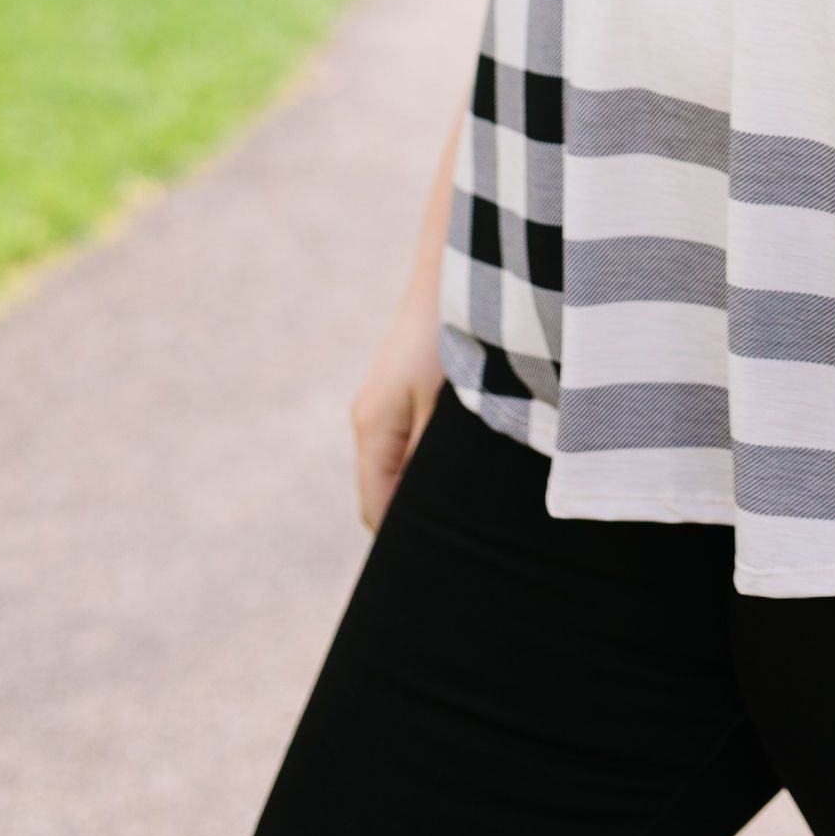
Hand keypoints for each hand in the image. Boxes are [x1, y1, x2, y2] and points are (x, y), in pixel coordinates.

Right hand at [349, 283, 443, 531]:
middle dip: (414, 519)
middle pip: (384, 493)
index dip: (404, 540)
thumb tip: (425, 514)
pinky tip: (462, 463)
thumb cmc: (451, 339)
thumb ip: (429, 462)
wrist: (452, 275)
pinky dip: (427, 460)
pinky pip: (407, 443)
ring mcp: (381, 406)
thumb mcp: (445, 409)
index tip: (440, 560)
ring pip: (396, 468)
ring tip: (465, 507)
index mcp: (373, 430)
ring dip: (423, 487)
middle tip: (460, 542)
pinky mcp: (399, 391)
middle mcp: (369, 422)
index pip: (377, 510)